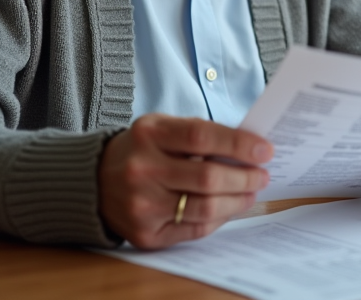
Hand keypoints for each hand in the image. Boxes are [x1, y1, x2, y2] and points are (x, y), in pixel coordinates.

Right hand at [98, 113, 273, 248]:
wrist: (95, 181)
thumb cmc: (142, 150)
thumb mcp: (163, 128)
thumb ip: (201, 134)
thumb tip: (249, 148)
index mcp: (149, 134)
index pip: (202, 137)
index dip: (239, 144)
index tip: (265, 150)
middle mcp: (142, 170)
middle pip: (208, 177)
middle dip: (245, 177)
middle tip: (263, 175)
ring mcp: (141, 205)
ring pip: (205, 208)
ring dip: (238, 201)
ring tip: (251, 192)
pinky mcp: (145, 233)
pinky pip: (194, 230)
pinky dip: (219, 219)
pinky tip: (229, 207)